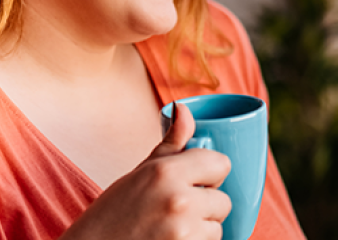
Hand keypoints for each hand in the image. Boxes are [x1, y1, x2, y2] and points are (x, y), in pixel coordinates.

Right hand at [59, 104, 232, 239]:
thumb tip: (185, 109)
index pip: (221, 163)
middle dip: (205, 205)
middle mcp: (179, 201)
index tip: (194, 181)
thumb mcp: (141, 172)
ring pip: (217, 227)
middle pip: (224, 200)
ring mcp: (184, 232)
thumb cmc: (114, 213)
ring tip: (169, 227)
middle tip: (174, 209)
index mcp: (166, 173)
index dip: (209, 173)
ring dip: (201, 229)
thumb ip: (171, 144)